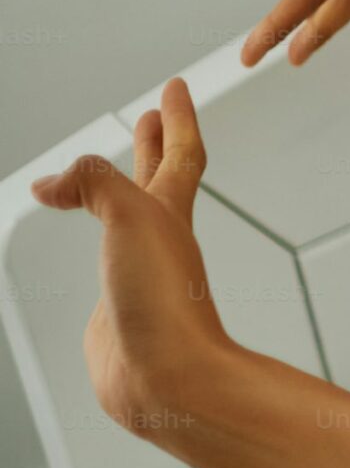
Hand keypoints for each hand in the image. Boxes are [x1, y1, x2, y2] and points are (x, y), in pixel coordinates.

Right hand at [28, 79, 233, 431]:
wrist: (170, 379)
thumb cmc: (167, 304)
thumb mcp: (131, 216)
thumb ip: (93, 184)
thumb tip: (51, 185)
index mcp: (170, 214)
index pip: (181, 153)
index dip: (178, 118)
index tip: (175, 88)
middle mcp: (161, 242)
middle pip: (161, 180)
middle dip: (155, 145)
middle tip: (153, 118)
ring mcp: (139, 277)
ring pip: (130, 223)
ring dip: (124, 194)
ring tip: (108, 180)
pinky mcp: (118, 311)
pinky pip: (105, 267)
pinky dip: (100, 247)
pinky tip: (99, 252)